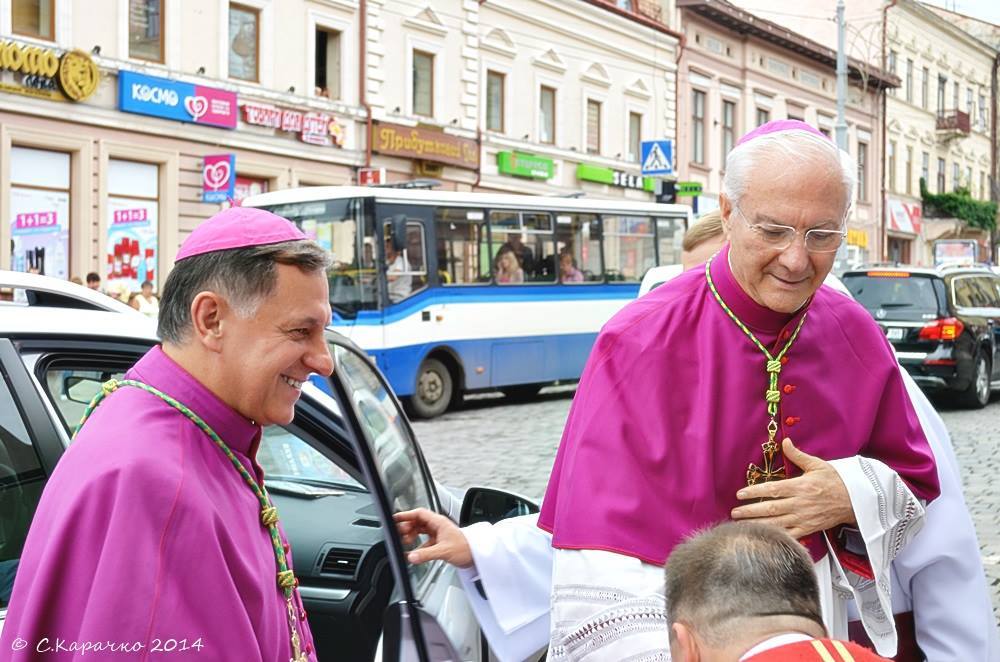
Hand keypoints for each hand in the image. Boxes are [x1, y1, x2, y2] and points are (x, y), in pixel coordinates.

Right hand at [393, 508, 473, 567]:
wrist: (477, 555)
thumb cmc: (466, 548)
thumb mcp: (444, 551)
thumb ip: (426, 554)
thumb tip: (411, 556)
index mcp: (439, 522)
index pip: (419, 514)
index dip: (406, 515)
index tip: (395, 519)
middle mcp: (438, 526)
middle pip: (418, 522)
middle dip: (407, 526)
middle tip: (398, 533)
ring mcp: (439, 534)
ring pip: (421, 531)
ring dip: (412, 535)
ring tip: (404, 541)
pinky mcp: (440, 543)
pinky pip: (425, 541)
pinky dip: (418, 546)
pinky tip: (415, 553)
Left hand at [730, 438, 854, 538]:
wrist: (856, 501)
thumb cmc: (835, 481)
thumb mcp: (817, 465)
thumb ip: (798, 455)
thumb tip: (785, 441)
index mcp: (801, 486)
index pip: (773, 489)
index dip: (755, 492)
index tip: (739, 494)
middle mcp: (800, 504)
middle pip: (771, 508)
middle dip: (750, 511)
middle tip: (734, 512)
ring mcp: (804, 518)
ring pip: (777, 523)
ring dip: (757, 525)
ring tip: (741, 526)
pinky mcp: (809, 529)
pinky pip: (790, 535)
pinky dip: (776, 537)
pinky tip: (762, 538)